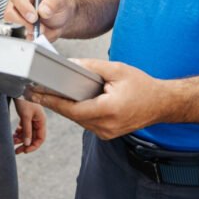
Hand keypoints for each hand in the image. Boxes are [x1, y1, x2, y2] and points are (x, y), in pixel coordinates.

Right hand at [6, 0, 72, 41]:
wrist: (62, 20)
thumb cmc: (57, 6)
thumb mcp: (59, 1)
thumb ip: (52, 2)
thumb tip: (43, 10)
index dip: (24, 8)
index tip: (34, 17)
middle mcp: (18, 4)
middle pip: (10, 13)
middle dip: (24, 23)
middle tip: (37, 27)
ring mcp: (17, 17)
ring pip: (13, 26)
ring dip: (29, 31)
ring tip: (42, 30)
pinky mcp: (20, 30)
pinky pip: (22, 36)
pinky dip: (33, 38)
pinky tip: (41, 34)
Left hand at [11, 98, 46, 153]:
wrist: (17, 88)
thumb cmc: (24, 100)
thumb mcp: (25, 116)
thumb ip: (27, 130)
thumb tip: (27, 144)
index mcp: (41, 120)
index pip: (40, 138)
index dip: (34, 146)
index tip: (25, 151)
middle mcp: (38, 121)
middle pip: (33, 137)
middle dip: (25, 144)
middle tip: (16, 151)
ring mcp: (32, 119)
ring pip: (27, 133)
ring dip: (20, 139)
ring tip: (12, 142)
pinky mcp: (26, 116)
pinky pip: (23, 128)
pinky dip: (18, 133)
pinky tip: (13, 135)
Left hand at [28, 59, 164, 139]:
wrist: (162, 103)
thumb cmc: (143, 87)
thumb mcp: (117, 70)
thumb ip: (92, 67)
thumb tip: (72, 65)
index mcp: (109, 110)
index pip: (73, 109)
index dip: (53, 101)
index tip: (36, 94)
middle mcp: (106, 126)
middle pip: (73, 115)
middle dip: (56, 102)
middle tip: (37, 90)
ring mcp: (107, 132)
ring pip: (78, 120)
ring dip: (67, 108)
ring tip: (51, 93)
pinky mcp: (107, 133)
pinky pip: (86, 122)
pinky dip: (78, 112)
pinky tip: (71, 101)